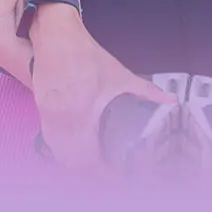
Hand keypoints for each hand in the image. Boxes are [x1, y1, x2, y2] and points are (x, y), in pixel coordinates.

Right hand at [28, 4, 175, 173]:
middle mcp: (63, 119)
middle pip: (73, 162)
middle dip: (90, 170)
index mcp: (83, 112)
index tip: (115, 173)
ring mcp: (49, 116)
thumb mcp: (119, 74)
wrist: (57, 38)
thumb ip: (145, 91)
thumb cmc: (86, 55)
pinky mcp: (41, 111)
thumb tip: (170, 100)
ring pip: (59, 154)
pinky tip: (73, 146)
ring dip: (74, 161)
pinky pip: (50, 140)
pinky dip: (61, 148)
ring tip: (92, 160)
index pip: (89, 157)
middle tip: (106, 169)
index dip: (102, 171)